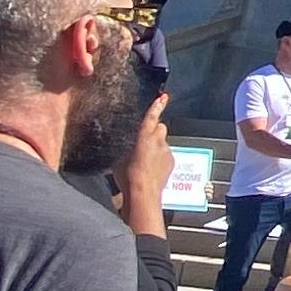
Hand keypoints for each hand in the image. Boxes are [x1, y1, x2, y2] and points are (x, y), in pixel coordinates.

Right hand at [119, 96, 172, 214]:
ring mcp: (167, 152)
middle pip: (160, 128)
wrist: (143, 193)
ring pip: (163, 143)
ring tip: (145, 162)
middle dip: (154, 131)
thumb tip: (128, 148)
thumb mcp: (119, 159)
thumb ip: (127, 148)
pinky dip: (160, 158)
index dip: (157, 106)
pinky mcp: (172, 162)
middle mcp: (158, 141)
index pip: (151, 117)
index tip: (163, 97)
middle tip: (145, 143)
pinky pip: (166, 155)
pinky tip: (152, 169)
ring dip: (156, 148)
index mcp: (144, 136)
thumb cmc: (128, 177)